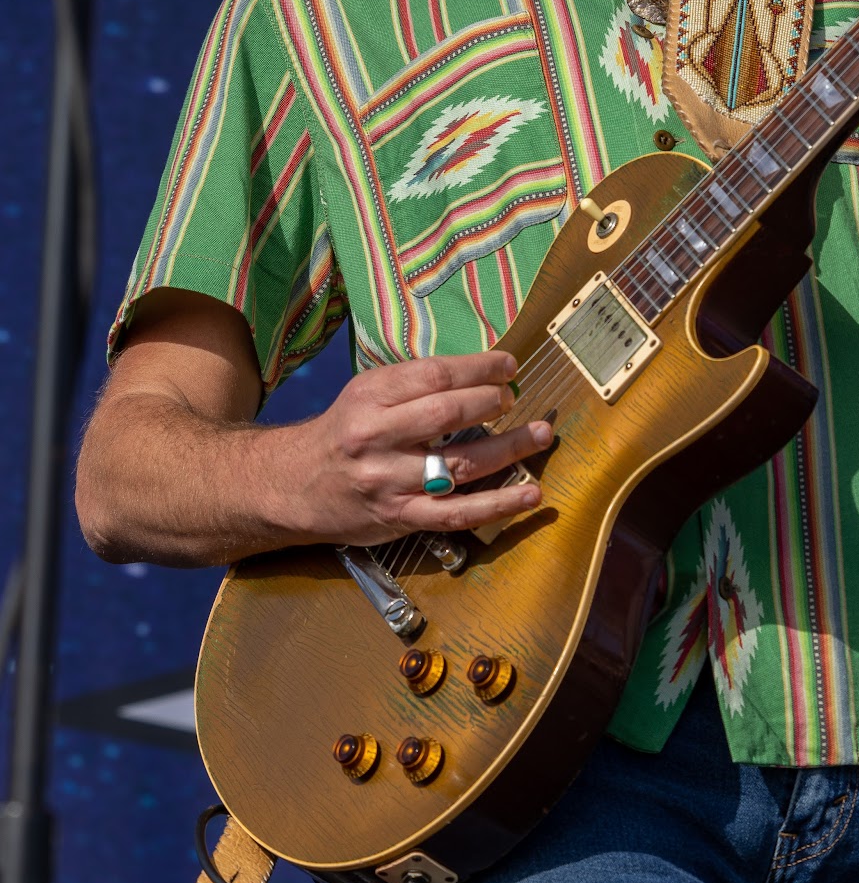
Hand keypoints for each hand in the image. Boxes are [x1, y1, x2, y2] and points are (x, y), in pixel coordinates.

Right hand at [302, 350, 548, 545]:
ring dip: (509, 449)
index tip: (508, 364)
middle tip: (514, 398)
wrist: (293, 485)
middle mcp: (376, 437)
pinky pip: (457, 513)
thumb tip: (481, 373)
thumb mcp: (365, 394)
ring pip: (459, 464)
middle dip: (491, 402)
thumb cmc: (342, 433)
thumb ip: (415, 385)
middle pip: (447, 414)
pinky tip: (529, 494)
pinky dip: (499, 505)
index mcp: (370, 397)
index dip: (479, 367)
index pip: (434, 375)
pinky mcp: (399, 517)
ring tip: (541, 435)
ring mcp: (389, 481)